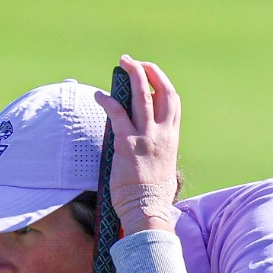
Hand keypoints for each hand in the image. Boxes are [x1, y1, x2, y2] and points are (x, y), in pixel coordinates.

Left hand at [93, 55, 181, 236]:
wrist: (147, 210)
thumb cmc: (153, 196)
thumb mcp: (164, 168)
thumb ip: (158, 152)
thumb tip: (148, 146)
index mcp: (172, 138)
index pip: (172, 101)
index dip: (162, 84)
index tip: (151, 77)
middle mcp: (162, 134)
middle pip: (161, 91)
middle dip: (149, 71)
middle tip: (135, 62)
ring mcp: (146, 137)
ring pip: (141, 96)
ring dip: (133, 75)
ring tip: (124, 62)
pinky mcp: (127, 144)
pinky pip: (117, 114)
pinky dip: (108, 101)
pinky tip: (100, 95)